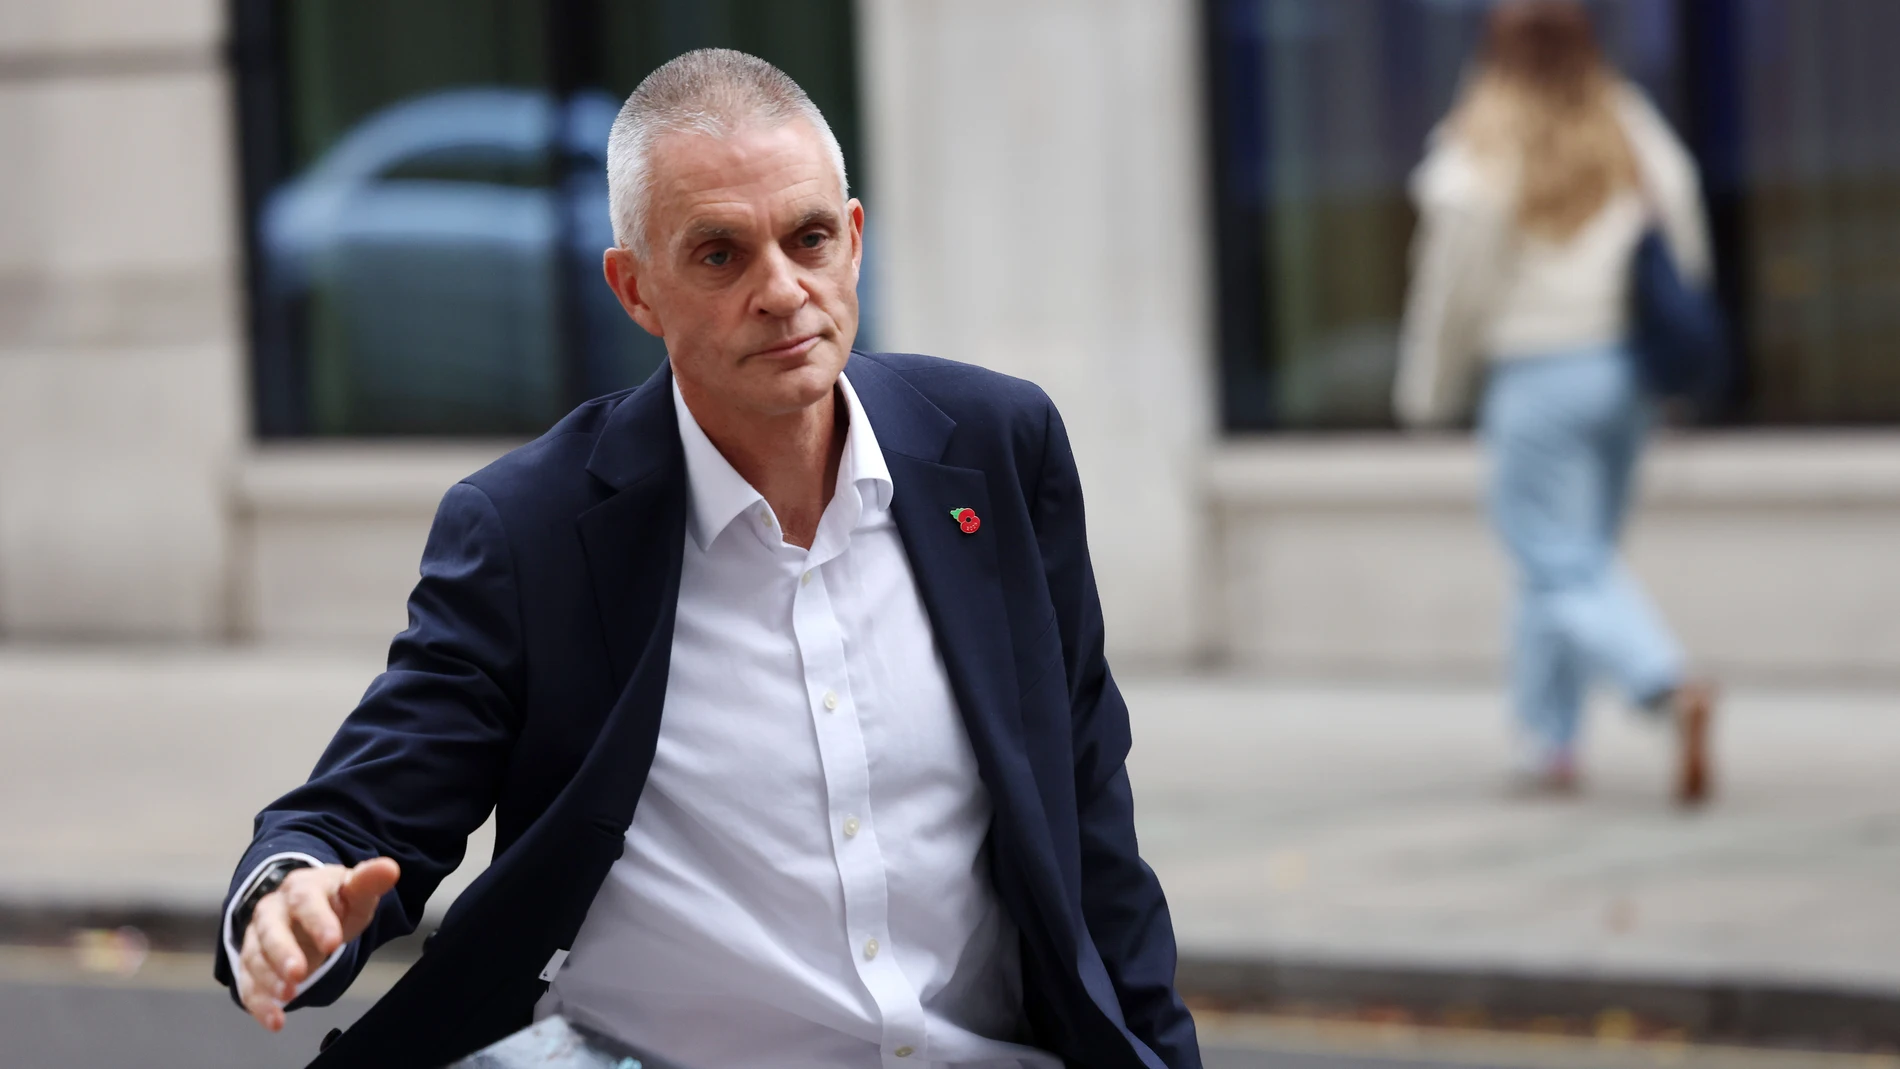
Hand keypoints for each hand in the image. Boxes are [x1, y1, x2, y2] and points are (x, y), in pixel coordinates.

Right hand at [238, 857, 399, 1030]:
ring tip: (289, 996)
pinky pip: (249, 983)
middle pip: (271, 929)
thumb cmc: (336, 900)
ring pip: (256, 956)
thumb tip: (390, 869)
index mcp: (301, 888)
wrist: (309, 907)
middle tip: (299, 974)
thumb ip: (369, 881)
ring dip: (269, 979)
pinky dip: (259, 1003)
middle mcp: (274, 910)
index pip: (305, 900)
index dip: (317, 921)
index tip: (334, 942)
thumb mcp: (355, 890)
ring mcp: (259, 937)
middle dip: (283, 952)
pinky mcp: (253, 962)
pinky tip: (275, 1020)